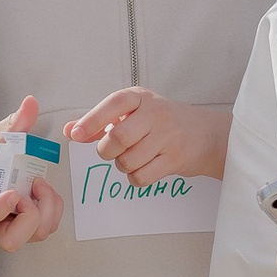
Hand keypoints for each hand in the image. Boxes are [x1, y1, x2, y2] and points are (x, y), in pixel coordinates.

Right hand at [0, 95, 65, 251]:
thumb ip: (12, 125)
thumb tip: (31, 103)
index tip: (12, 193)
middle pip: (11, 240)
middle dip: (30, 215)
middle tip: (27, 190)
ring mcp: (7, 227)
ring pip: (33, 236)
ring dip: (45, 210)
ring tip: (37, 186)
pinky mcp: (22, 226)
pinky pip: (45, 227)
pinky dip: (51, 208)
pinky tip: (41, 190)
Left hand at [63, 90, 229, 185]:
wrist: (207, 134)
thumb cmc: (163, 122)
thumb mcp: (133, 113)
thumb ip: (100, 122)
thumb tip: (70, 130)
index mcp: (140, 98)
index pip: (113, 104)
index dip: (92, 119)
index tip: (76, 134)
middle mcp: (155, 113)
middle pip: (118, 138)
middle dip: (108, 151)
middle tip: (113, 151)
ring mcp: (168, 136)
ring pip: (128, 161)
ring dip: (123, 166)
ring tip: (134, 157)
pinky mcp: (175, 158)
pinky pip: (141, 177)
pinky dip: (136, 178)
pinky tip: (145, 167)